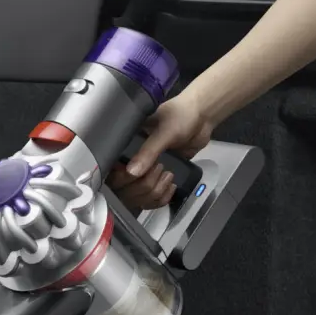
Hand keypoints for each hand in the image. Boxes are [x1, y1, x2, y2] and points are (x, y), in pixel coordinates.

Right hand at [107, 93, 213, 210]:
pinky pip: (153, 198)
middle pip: (125, 189)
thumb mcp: (164, 132)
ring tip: (168, 175)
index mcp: (127, 143)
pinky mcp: (160, 177)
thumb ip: (148, 151)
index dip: (122, 177)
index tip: (134, 174)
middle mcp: (132, 159)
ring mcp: (146, 170)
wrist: (202, 117)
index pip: (113, 169)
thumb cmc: (180, 116)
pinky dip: (162, 198)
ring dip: (155, 191)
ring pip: (139, 197)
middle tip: (160, 168)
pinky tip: (171, 186)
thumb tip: (132, 172)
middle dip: (144, 184)